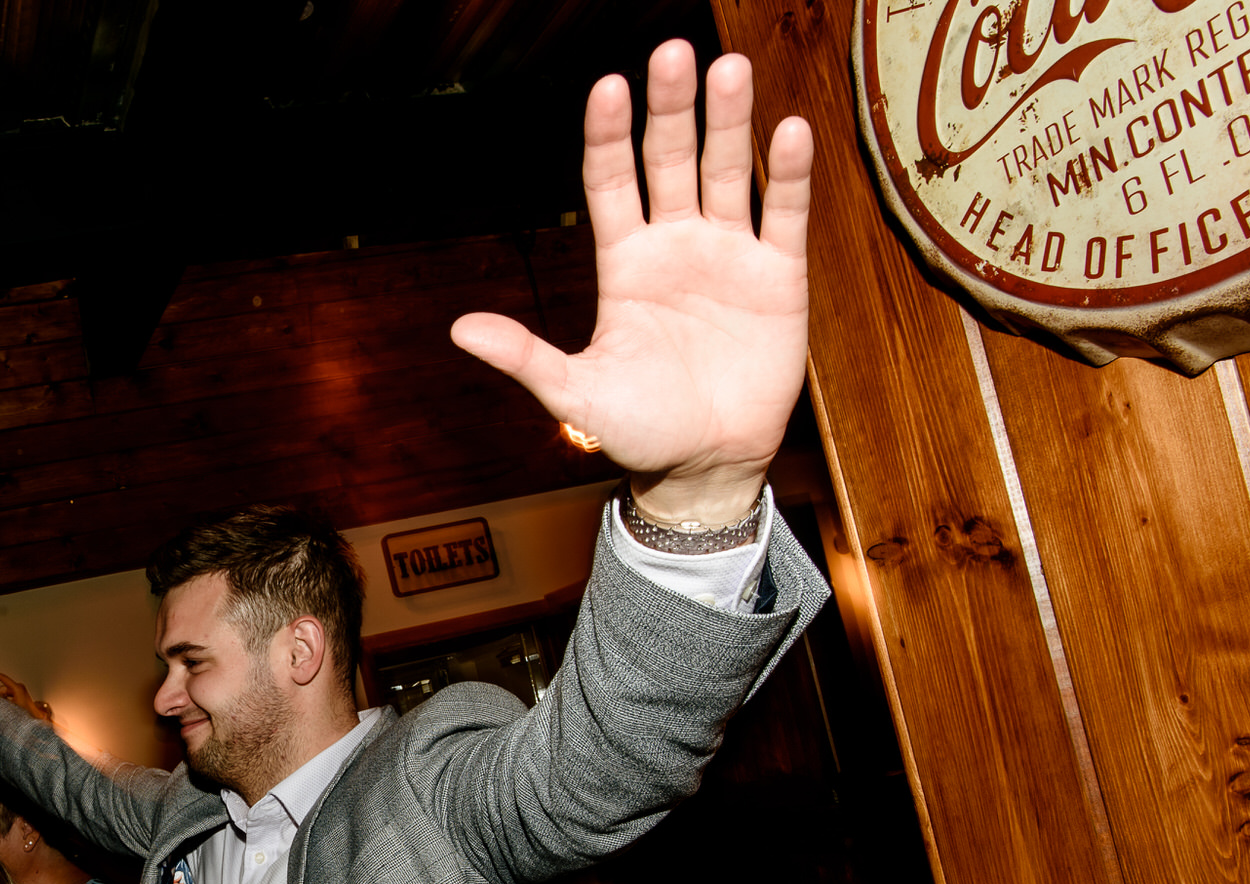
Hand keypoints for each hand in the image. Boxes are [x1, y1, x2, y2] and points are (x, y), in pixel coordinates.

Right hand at [0, 668, 53, 725]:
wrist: (34, 718)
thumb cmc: (24, 713)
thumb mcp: (10, 705)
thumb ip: (0, 698)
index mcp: (17, 688)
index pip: (3, 678)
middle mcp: (18, 687)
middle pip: (1, 688)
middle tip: (2, 705)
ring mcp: (19, 691)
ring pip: (3, 693)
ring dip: (2, 699)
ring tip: (7, 708)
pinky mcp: (19, 695)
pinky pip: (7, 695)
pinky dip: (5, 699)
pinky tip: (8, 706)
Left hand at [450, 41, 812, 524]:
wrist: (705, 465)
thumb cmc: (638, 428)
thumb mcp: (576, 393)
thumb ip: (525, 357)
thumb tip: (461, 330)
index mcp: (623, 262)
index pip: (611, 181)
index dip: (609, 135)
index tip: (608, 85)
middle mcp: (674, 244)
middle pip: (670, 160)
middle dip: (671, 109)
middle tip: (674, 52)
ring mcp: (727, 254)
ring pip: (726, 173)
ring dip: (729, 123)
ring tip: (731, 70)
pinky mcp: (778, 276)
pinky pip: (783, 215)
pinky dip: (786, 174)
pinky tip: (788, 130)